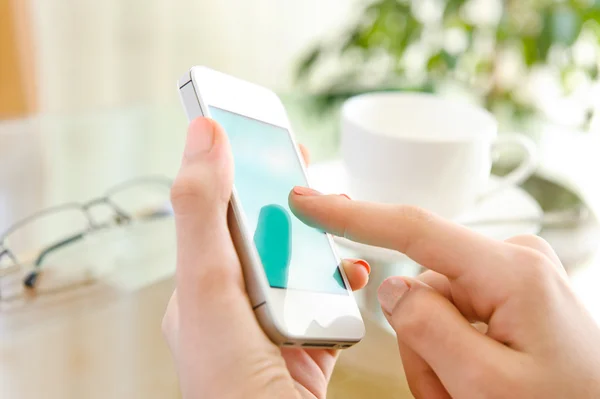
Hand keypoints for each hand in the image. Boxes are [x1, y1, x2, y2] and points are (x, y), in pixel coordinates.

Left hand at [162, 118, 369, 397]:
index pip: (215, 215)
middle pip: (262, 235)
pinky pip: (328, 302)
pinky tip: (350, 271)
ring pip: (299, 265)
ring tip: (334, 214)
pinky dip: (342, 281)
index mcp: (202, 291)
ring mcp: (273, 327)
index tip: (252, 127)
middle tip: (300, 159)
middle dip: (281, 195)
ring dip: (317, 238)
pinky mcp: (308, 347)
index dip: (232, 168)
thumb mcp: (208, 288)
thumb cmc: (229, 382)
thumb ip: (203, 214)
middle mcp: (235, 307)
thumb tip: (203, 136)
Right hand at [290, 191, 599, 397]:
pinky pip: (455, 315)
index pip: (412, 229)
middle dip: (421, 343)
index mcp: (511, 271)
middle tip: (453, 391)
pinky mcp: (510, 291)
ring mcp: (512, 276)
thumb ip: (426, 327)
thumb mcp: (484, 385)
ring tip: (470, 393)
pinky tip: (480, 381)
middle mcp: (512, 260)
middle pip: (421, 287)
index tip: (308, 201)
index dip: (351, 215)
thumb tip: (391, 285)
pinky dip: (454, 353)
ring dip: (438, 357)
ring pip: (433, 309)